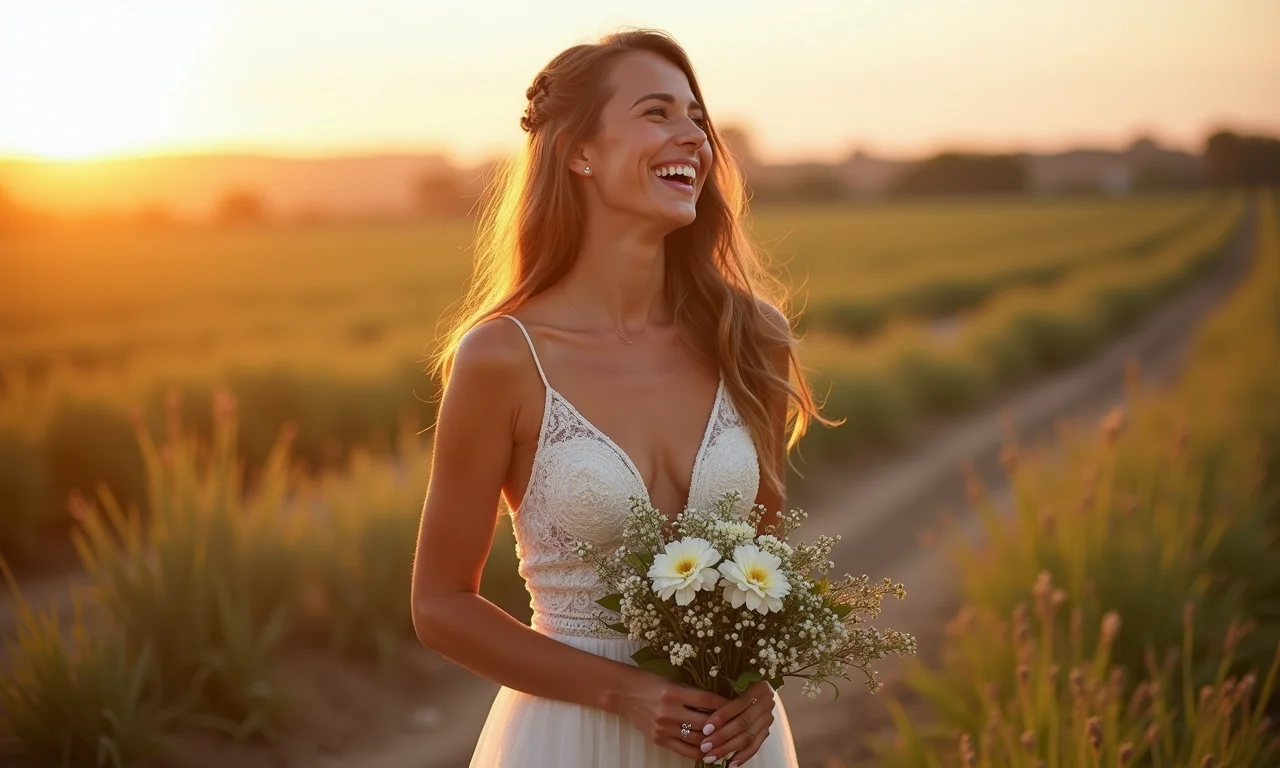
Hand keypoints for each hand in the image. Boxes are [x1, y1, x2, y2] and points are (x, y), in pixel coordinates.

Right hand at [611, 669, 729, 759]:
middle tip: (736, 725)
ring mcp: (663, 728)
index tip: (738, 706)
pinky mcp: (659, 739)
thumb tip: (720, 704)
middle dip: (724, 726)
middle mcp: (669, 711)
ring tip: (728, 740)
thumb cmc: (650, 682)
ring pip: (698, 740)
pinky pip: (685, 750)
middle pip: (705, 724)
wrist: (623, 693)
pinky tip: (710, 750)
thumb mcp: (673, 682)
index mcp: (674, 692)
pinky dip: (700, 752)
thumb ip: (693, 694)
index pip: (708, 701)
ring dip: (714, 741)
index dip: (726, 705)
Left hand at [697, 680, 775, 764]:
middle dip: (722, 736)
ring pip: (747, 737)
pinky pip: (755, 746)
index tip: (706, 727)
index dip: (722, 716)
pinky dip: (743, 756)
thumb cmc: (734, 682)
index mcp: (758, 686)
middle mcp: (766, 702)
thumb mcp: (729, 681)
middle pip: (743, 723)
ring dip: (728, 749)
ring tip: (711, 757)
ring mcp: (767, 718)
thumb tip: (699, 708)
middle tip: (705, 746)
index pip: (739, 704)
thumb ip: (721, 692)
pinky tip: (730, 764)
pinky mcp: (766, 731)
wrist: (752, 686)